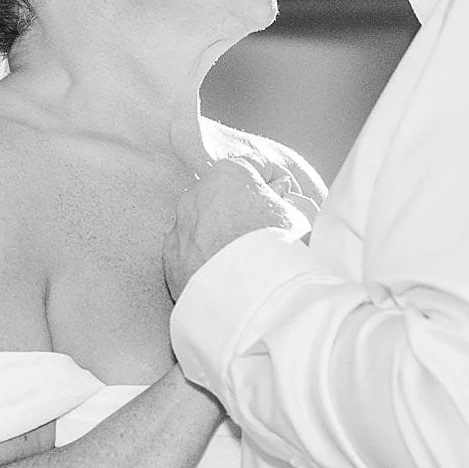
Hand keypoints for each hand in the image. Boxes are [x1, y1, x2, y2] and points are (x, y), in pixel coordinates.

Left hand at [166, 158, 303, 298]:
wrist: (251, 300)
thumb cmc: (280, 250)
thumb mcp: (298, 216)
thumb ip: (284, 198)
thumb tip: (276, 191)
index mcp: (228, 174)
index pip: (256, 168)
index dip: (276, 184)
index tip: (287, 201)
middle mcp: (195, 195)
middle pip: (224, 196)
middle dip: (242, 209)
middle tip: (267, 233)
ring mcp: (179, 230)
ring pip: (203, 227)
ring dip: (220, 236)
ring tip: (246, 263)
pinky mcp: (170, 264)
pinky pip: (190, 256)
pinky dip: (205, 263)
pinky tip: (224, 279)